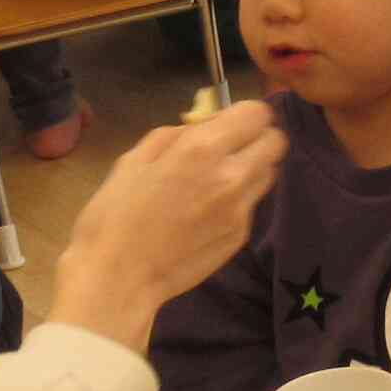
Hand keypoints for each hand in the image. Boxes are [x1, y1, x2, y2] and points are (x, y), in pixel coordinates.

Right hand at [49, 101, 287, 348]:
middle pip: (276, 141)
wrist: (119, 277)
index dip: (244, 114)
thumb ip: (175, 135)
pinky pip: (252, 203)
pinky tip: (209, 210)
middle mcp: (232, 175)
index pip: (257, 113)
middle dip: (257, 138)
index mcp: (202, 149)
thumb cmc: (115, 214)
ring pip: (269, 173)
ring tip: (220, 178)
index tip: (229, 122)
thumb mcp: (134, 159)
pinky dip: (239, 199)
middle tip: (232, 147)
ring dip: (252, 167)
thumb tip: (202, 126)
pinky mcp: (242, 235)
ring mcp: (241, 208)